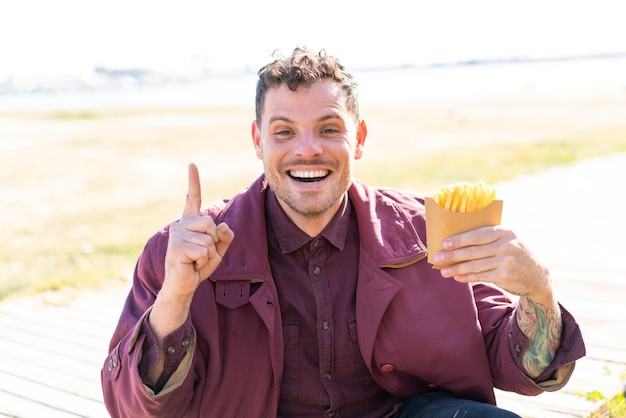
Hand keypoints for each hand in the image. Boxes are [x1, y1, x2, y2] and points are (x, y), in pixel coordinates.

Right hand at [163, 163, 233, 297]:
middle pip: (211, 224)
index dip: (193, 181)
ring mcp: (177, 235)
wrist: (183, 285)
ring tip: (195, 261)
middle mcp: (181, 225)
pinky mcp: (176, 247)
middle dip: (213, 243)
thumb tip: (224, 226)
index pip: (192, 198)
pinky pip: (203, 250)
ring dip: (208, 255)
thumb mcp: (218, 250)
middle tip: (200, 254)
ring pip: (208, 239)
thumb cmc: (198, 266)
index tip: (192, 164)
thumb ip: (225, 237)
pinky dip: (202, 261)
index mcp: (190, 222)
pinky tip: (191, 265)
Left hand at [434, 226, 551, 299]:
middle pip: (474, 251)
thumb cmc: (514, 253)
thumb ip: (488, 238)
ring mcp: (507, 262)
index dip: (460, 239)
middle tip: (437, 258)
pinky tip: (457, 277)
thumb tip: (456, 241)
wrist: (538, 276)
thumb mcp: (508, 240)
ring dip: (457, 269)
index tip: (444, 243)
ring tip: (443, 271)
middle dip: (453, 255)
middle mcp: (507, 246)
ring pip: (475, 266)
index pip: (478, 235)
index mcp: (505, 232)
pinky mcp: (505, 276)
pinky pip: (481, 276)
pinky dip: (467, 277)